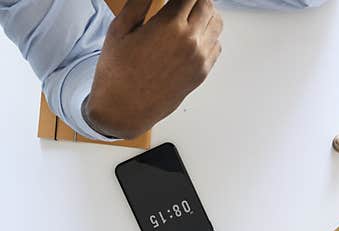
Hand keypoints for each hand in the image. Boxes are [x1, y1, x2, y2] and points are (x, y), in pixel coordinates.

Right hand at [84, 0, 223, 138]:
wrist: (125, 108)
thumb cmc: (118, 71)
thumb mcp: (121, 28)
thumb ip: (140, 2)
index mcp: (169, 26)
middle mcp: (190, 42)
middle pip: (207, 5)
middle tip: (182, 2)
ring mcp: (199, 59)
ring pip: (217, 24)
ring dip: (206, 14)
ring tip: (189, 13)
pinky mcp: (202, 73)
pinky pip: (216, 45)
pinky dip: (208, 35)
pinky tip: (192, 34)